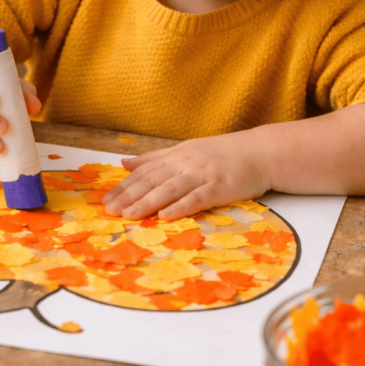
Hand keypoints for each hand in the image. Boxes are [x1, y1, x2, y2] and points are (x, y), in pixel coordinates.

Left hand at [103, 133, 270, 219]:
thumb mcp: (184, 150)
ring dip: (148, 202)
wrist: (259, 152)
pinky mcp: (220, 186)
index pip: (144, 172)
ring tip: (130, 214)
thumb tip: (124, 162)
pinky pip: (198, 197)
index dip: (124, 186)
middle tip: (110, 211)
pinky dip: (181, 206)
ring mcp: (203, 174)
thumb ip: (154, 158)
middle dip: (129, 195)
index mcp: (175, 156)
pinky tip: (166, 215)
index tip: (105, 200)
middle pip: (153, 180)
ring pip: (170, 188)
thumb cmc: (221, 154)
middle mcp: (185, 163)